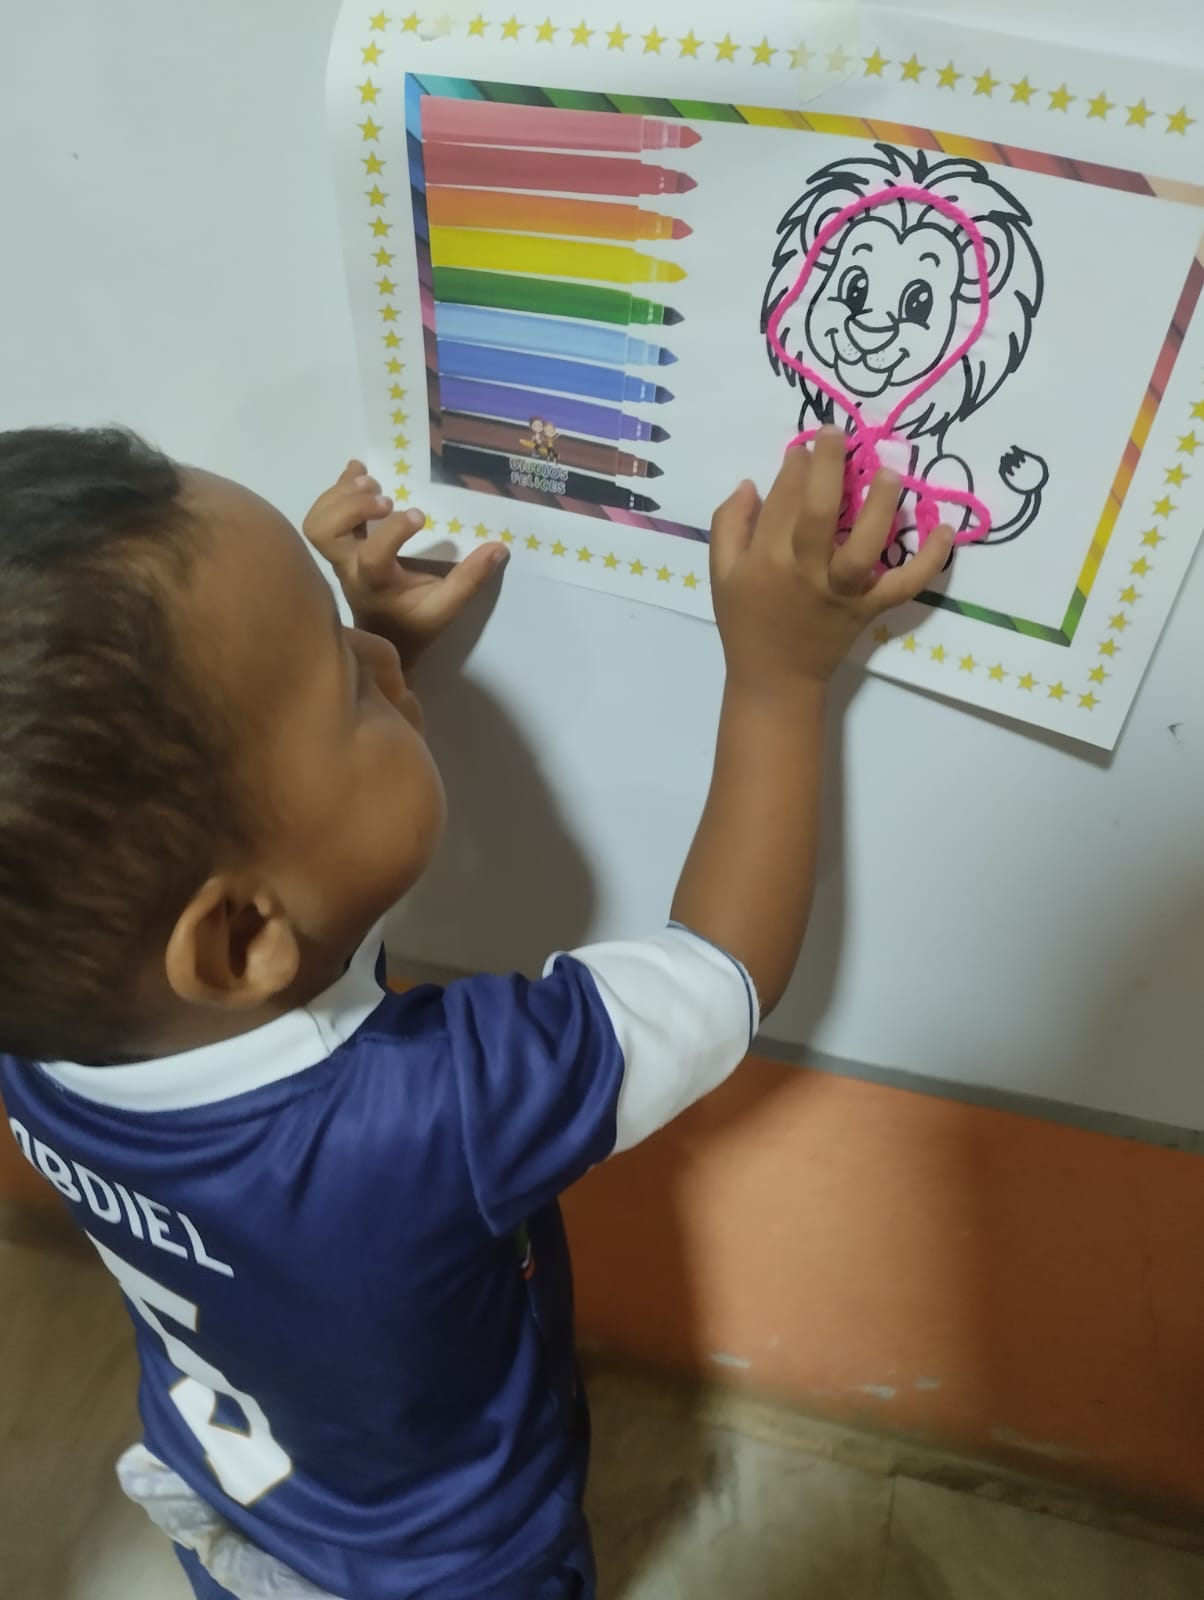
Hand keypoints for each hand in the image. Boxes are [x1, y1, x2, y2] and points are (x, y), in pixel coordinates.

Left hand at [303, 461, 508, 669]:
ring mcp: (339, 555)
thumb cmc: (414, 623)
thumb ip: (470, 579)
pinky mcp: (341, 543)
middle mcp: (347, 567)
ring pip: (317, 521)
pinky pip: (324, 512)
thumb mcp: (446, 607)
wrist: (382, 637)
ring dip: (340, 495)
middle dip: (351, 508)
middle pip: (323, 533)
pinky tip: (359, 471)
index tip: (421, 516)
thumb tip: (498, 547)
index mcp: (373, 584)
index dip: (393, 532)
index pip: (371, 556)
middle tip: (385, 499)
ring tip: (372, 482)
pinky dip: (338, 488)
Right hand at [709, 428, 953, 693]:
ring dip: (879, 507)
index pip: (782, 500)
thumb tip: (751, 483)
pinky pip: (903, 585)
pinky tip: (945, 531)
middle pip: (819, 513)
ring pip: (863, 547)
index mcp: (766, 560)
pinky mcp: (868, 609)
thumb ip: (729, 524)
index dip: (796, 465)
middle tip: (839, 434)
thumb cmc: (746, 623)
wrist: (775, 680)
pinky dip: (929, 562)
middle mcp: (805, 572)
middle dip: (830, 467)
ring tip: (890, 472)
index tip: (805, 446)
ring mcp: (841, 592)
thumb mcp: (721, 574)